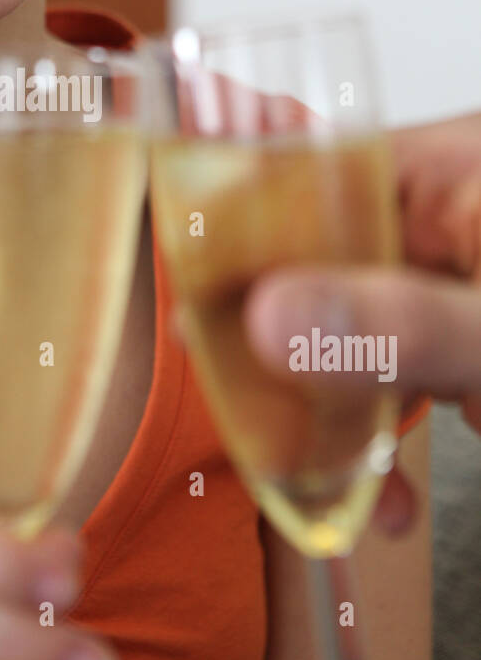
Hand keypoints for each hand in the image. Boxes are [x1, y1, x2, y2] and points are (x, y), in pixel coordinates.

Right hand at [242, 113, 480, 531]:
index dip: (234, 268)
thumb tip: (268, 319)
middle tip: (280, 458)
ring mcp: (451, 267)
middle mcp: (435, 207)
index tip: (205, 346)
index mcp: (437, 169)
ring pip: (347, 334)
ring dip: (341, 421)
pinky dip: (387, 430)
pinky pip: (397, 366)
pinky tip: (402, 475)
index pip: (290, 195)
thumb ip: (398, 324)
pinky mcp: (466, 321)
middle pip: (308, 277)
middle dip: (293, 375)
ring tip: (361, 490)